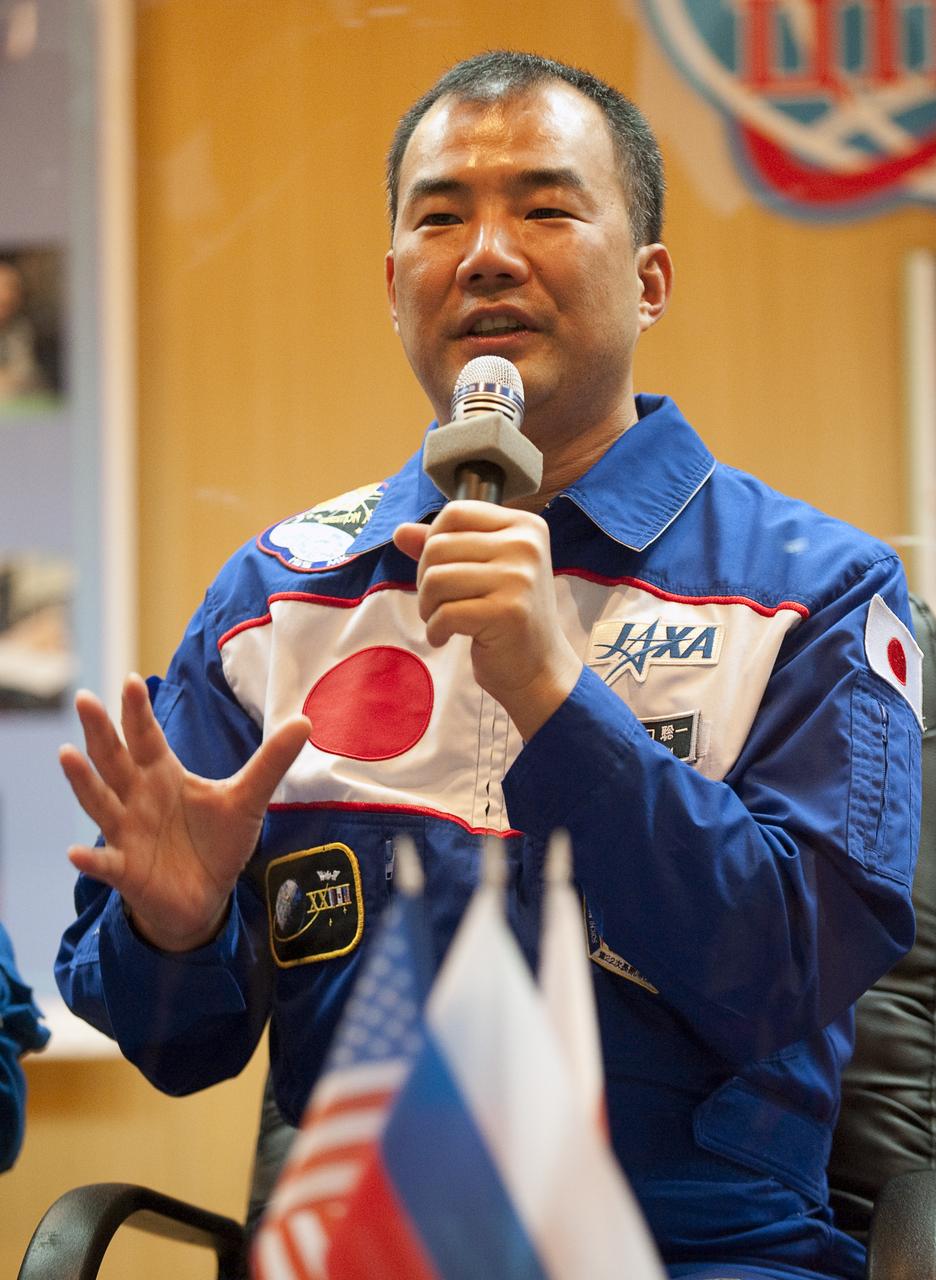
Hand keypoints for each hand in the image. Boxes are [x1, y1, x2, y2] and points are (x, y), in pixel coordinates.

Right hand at [59, 674, 309, 951]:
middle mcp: (138, 798)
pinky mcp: (127, 871)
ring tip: (66, 754)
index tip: (133, 681)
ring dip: (83, 781)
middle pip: (114, 759)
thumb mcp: (248, 799)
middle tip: (85, 699)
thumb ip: (271, 761)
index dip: (139, 712)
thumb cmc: (217, 841)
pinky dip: (91, 859)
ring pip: (100, 802)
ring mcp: (128, 833)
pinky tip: (76, 852)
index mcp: (163, 774)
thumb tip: (305, 721)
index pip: (147, 737)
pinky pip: (106, 864)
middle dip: (99, 731)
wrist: (205, 897)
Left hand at [393, 501, 581, 739]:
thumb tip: (400, 531)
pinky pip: (445, 613)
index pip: (455, 512)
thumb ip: (442, 546)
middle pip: (439, 546)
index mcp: (524, 526)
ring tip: (441, 620)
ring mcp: (519, 578)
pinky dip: (435, 630)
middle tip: (437, 603)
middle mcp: (525, 545)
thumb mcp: (480, 571)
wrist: (538, 667)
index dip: (432, 541)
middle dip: (425, 580)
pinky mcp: (508, 612)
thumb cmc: (506, 615)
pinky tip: (445, 637)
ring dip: (427, 606)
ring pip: (436, 578)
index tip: (440, 570)